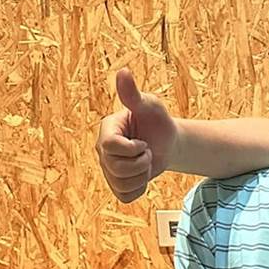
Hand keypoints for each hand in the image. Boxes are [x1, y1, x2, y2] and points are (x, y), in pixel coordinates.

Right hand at [96, 68, 179, 202]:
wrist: (168, 143)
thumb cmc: (158, 121)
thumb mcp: (149, 106)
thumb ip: (133, 94)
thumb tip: (123, 72)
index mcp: (106, 130)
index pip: (110, 146)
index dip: (132, 149)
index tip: (143, 142)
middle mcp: (101, 150)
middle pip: (115, 168)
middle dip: (141, 163)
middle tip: (147, 152)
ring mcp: (107, 169)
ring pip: (121, 184)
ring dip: (142, 176)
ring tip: (145, 163)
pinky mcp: (116, 185)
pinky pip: (125, 197)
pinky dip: (139, 189)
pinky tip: (143, 177)